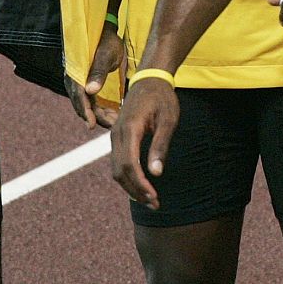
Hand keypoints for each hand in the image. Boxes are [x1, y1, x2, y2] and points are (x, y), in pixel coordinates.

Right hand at [67, 23, 123, 129]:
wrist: (105, 30)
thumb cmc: (106, 41)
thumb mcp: (105, 55)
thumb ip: (98, 72)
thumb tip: (90, 91)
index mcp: (76, 73)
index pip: (78, 97)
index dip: (85, 112)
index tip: (92, 125)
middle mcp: (75, 80)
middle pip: (83, 104)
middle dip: (97, 117)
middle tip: (113, 126)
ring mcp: (80, 83)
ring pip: (88, 105)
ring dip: (100, 115)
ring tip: (116, 121)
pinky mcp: (87, 84)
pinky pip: (92, 101)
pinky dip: (101, 109)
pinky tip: (113, 114)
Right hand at [109, 76, 178, 209]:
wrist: (150, 78)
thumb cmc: (162, 98)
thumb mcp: (168, 120)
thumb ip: (160, 146)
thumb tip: (156, 172)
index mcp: (129, 129)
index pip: (129, 165)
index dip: (140, 185)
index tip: (154, 197)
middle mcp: (117, 134)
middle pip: (119, 171)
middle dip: (136, 191)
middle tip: (155, 204)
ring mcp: (114, 135)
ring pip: (116, 169)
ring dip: (131, 187)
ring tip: (150, 199)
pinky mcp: (117, 137)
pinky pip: (117, 162)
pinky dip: (127, 177)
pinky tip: (141, 185)